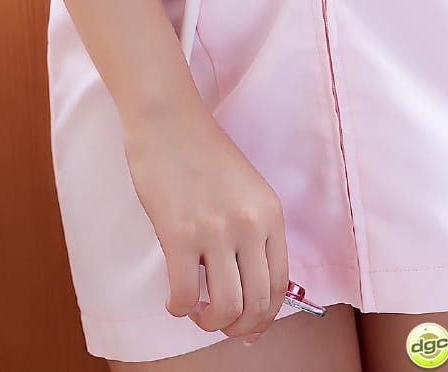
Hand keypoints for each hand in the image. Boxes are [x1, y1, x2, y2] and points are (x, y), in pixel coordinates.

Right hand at [122, 102, 290, 342]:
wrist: (168, 118)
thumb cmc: (202, 152)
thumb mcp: (246, 190)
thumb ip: (252, 232)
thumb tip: (249, 289)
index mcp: (270, 213)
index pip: (279, 285)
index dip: (264, 317)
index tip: (249, 327)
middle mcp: (249, 225)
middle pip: (256, 305)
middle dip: (238, 328)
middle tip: (219, 324)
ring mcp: (215, 230)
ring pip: (225, 308)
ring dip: (210, 323)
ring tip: (198, 311)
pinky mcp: (178, 234)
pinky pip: (185, 296)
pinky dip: (179, 309)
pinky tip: (175, 300)